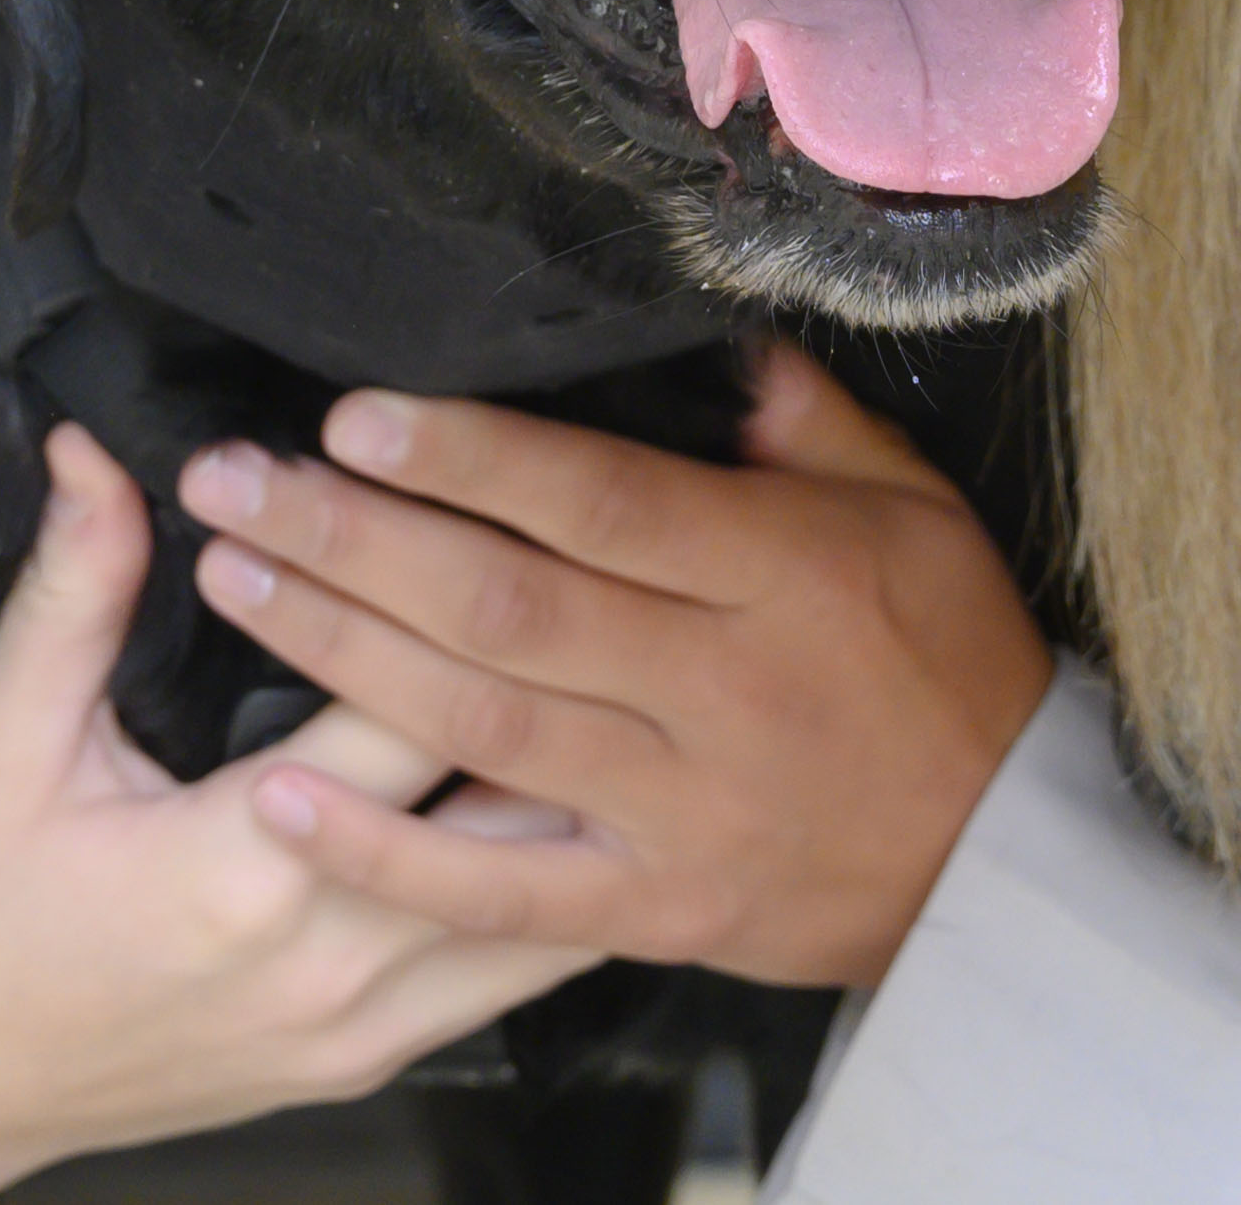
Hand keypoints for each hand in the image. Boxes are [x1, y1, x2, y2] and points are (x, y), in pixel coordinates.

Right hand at [0, 424, 598, 1204]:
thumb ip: (72, 589)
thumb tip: (94, 450)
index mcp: (241, 861)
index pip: (411, 697)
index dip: (444, 588)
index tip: (474, 507)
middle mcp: (326, 957)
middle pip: (506, 799)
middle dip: (553, 685)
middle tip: (599, 586)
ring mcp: (356, 1028)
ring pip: (540, 904)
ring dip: (576, 797)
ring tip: (613, 693)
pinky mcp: (362, 1064)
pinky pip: (506, 977)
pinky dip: (548, 889)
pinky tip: (569, 812)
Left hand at [179, 343, 1053, 989]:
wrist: (1009, 861)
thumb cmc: (950, 656)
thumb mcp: (910, 504)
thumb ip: (800, 418)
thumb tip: (703, 330)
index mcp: (775, 575)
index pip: (598, 502)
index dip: (468, 457)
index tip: (351, 414)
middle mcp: (717, 692)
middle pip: (507, 605)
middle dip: (353, 539)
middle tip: (233, 480)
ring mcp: (679, 812)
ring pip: (482, 728)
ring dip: (341, 654)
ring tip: (232, 582)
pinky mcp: (654, 910)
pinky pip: (501, 892)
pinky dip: (385, 854)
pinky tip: (280, 796)